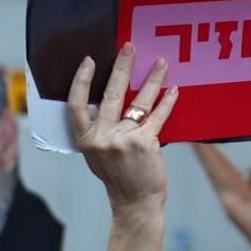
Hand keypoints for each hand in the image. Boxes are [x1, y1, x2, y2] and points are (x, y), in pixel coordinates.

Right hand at [67, 43, 178, 210]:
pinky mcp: (146, 143)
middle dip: (122, 67)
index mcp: (86, 140)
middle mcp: (102, 138)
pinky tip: (173, 90)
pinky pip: (158, 116)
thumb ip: (99, 129)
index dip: (81, 80)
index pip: (77, 104)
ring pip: (139, 101)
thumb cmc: (117, 176)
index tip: (89, 60)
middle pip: (111, 94)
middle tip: (129, 47)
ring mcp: (124, 140)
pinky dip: (167, 102)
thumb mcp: (97, 154)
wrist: (134, 202)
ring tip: (161, 63)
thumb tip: (107, 97)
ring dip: (152, 79)